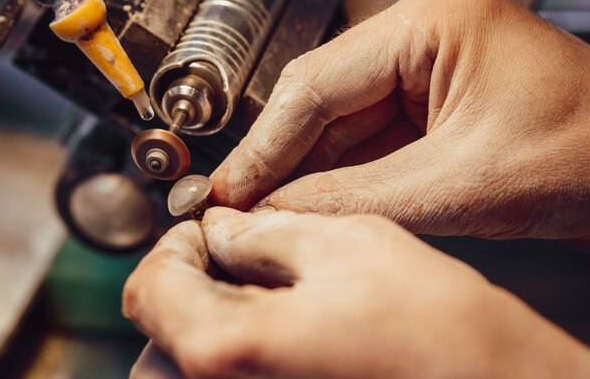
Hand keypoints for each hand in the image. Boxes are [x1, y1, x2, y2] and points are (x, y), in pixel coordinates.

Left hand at [123, 208, 589, 378]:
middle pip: (161, 333)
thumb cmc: (439, 331)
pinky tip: (283, 327)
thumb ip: (267, 232)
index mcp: (229, 352)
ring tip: (265, 292)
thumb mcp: (347, 246)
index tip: (208, 230)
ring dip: (210, 320)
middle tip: (236, 256)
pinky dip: (235, 352)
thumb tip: (225, 227)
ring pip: (188, 363)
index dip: (176, 245)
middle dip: (191, 284)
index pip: (150, 287)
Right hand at [210, 0, 589, 241]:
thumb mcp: (458, 186)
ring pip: (340, 120)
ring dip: (306, 169)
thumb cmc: (587, 154)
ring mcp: (425, 62)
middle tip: (237, 204)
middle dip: (280, 158)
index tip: (232, 189)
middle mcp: (423, 29)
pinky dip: (340, 173)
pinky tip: (311, 202)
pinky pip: (368, 136)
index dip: (267, 145)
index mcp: (432, 19)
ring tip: (266, 211)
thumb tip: (279, 210)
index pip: (317, 82)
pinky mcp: (431, 96)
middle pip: (322, 98)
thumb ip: (356, 199)